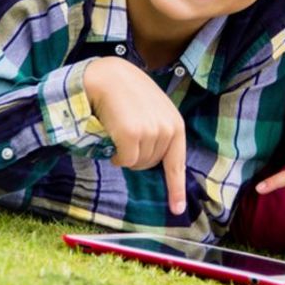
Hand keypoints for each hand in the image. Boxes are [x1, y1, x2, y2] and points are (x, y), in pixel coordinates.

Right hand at [83, 57, 185, 214]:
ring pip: (135, 164)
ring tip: (119, 127)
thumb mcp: (152, 108)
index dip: (175, 188)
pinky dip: (115, 154)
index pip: (177, 162)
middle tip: (126, 133)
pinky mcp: (132, 135)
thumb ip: (159, 130)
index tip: (176, 210)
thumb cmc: (126, 91)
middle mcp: (167, 129)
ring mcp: (151, 132)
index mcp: (175, 124)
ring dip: (124, 153)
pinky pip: (123, 160)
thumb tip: (156, 159)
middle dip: (137, 157)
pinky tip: (112, 133)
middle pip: (150, 165)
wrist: (107, 75)